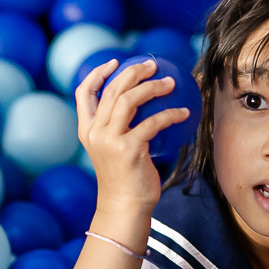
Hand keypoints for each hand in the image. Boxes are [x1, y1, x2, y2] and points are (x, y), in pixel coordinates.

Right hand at [75, 58, 191, 213]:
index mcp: (87, 130)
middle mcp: (95, 132)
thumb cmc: (125, 177)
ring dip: (153, 87)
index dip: (98, 73)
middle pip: (112, 90)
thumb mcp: (112, 150)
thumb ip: (118, 128)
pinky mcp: (128, 149)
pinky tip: (184, 113)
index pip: (84, 93)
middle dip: (133, 72)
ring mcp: (109, 140)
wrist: (124, 206)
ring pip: (129, 100)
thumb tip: (142, 104)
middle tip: (152, 65)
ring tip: (171, 82)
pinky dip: (171, 115)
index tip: (115, 62)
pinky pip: (153, 123)